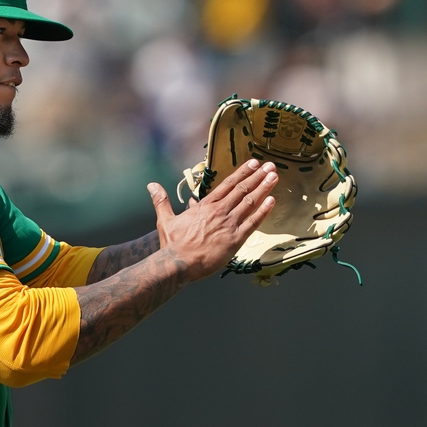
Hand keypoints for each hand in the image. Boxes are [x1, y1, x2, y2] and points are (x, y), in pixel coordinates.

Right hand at [147, 159, 277, 281]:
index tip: (253, 164)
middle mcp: (219, 211)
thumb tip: (152, 185)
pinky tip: (272, 201)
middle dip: (257, 176)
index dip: (242, 173)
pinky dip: (263, 211)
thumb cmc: (172, 244)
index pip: (227, 185)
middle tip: (270, 166)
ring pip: (250, 202)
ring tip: (274, 177)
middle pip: (242, 190)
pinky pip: (253, 222)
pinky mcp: (235, 239)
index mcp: (205, 206)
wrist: (179, 263)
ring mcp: (229, 224)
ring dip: (264, 188)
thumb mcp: (165, 219)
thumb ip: (161, 200)